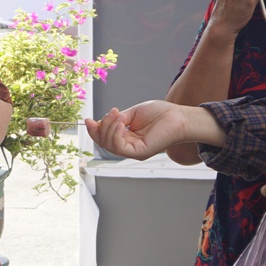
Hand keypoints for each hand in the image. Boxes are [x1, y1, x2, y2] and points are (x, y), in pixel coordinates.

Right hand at [87, 101, 221, 160]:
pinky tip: (121, 123)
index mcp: (126, 138)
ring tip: (117, 115)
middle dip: (101, 127)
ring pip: (109, 145)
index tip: (88, 120)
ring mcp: (134, 151)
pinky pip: (119, 147)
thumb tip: (99, 121)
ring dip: (109, 128)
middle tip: (111, 112)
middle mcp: (128, 147)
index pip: (104, 138)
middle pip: (104, 143)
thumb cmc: (161, 114)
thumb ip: (116, 119)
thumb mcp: (132, 113)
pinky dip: (116, 135)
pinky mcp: (139, 153)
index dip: (94, 130)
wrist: (178, 117)